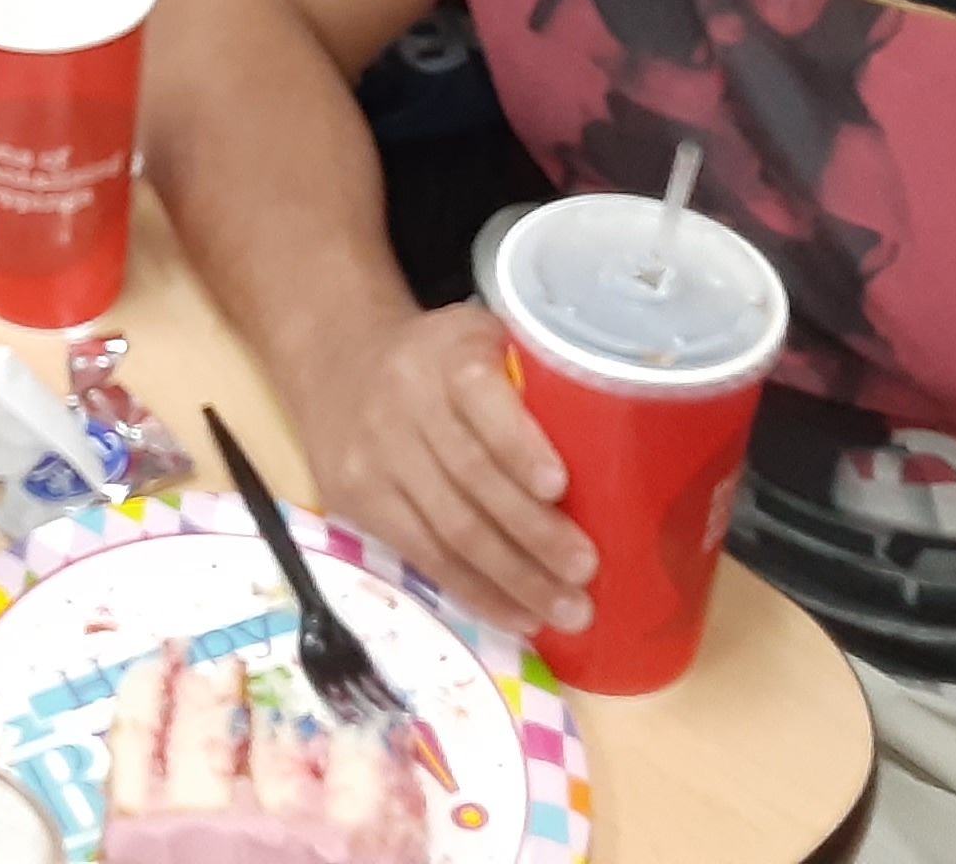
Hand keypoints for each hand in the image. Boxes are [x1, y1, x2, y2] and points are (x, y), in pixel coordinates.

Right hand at [294, 305, 599, 638]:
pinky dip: (474, 592)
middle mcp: (403, 403)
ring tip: (568, 612)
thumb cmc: (439, 357)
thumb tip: (622, 446)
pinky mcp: (355, 500)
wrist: (333, 360)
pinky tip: (517, 615)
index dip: (518, 445)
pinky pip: (422, 555)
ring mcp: (373, 457)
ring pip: (448, 529)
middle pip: (470, 476)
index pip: (480, 398)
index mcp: (446, 354)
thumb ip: (530, 377)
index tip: (560, 486)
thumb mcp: (478, 338)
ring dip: (513, 579)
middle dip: (533, 532)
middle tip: (586, 571)